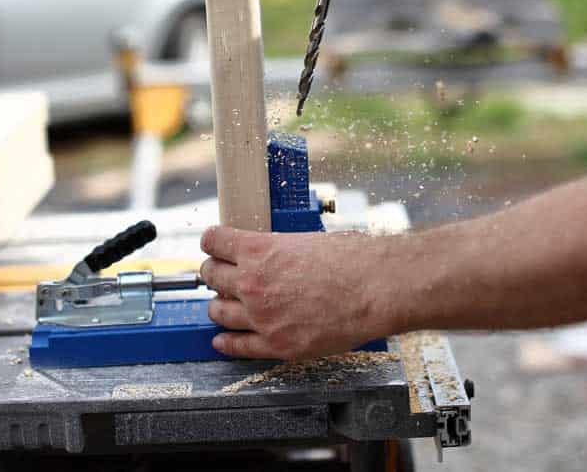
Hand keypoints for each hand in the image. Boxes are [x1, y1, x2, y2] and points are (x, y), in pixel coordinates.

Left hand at [199, 227, 393, 358]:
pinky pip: (237, 346)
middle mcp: (251, 283)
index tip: (214, 245)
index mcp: (258, 250)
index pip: (213, 241)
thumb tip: (271, 253)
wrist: (377, 289)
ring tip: (223, 304)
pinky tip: (222, 339)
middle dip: (213, 272)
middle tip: (219, 274)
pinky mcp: (277, 344)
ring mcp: (261, 316)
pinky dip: (225, 342)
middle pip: (210, 276)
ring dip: (218, 305)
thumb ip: (277, 249)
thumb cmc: (352, 259)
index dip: (213, 242)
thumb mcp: (305, 240)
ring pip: (218, 311)